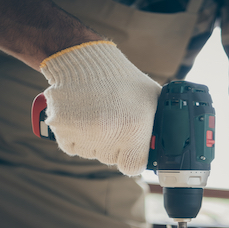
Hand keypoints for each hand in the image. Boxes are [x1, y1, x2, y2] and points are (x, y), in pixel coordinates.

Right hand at [40, 41, 160, 175]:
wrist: (84, 61)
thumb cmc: (123, 80)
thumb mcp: (152, 98)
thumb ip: (160, 124)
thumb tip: (168, 142)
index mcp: (134, 129)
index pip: (133, 167)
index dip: (133, 158)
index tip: (132, 149)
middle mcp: (109, 135)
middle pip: (112, 159)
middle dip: (114, 146)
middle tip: (114, 122)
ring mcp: (83, 133)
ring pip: (91, 153)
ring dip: (94, 141)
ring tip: (97, 115)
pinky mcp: (61, 129)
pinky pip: (71, 147)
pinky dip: (76, 137)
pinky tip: (81, 118)